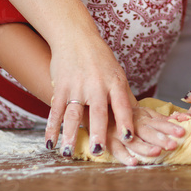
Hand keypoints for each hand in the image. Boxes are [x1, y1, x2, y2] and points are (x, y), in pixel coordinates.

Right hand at [45, 31, 137, 157]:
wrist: (76, 36)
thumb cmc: (100, 59)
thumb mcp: (117, 74)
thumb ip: (124, 97)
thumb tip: (139, 119)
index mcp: (114, 82)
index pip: (122, 104)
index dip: (125, 121)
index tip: (128, 138)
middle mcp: (97, 84)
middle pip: (98, 111)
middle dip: (97, 131)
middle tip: (98, 150)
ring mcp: (77, 86)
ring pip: (73, 113)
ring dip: (69, 134)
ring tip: (67, 153)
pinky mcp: (61, 87)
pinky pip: (56, 110)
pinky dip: (52, 128)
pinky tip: (51, 143)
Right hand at [100, 106, 190, 164]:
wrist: (97, 107)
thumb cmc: (125, 112)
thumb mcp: (143, 112)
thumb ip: (161, 118)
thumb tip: (184, 118)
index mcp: (142, 116)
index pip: (158, 122)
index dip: (170, 127)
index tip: (182, 132)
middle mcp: (132, 124)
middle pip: (148, 131)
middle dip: (160, 138)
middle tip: (173, 145)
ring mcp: (119, 132)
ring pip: (133, 141)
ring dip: (145, 147)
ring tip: (157, 152)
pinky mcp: (108, 141)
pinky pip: (116, 150)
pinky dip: (125, 157)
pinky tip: (133, 163)